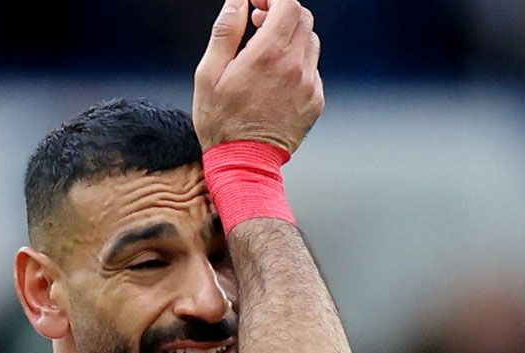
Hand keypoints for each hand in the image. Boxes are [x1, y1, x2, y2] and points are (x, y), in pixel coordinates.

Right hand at [193, 0, 323, 152]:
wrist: (243, 163)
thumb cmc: (220, 120)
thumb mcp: (209, 73)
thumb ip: (226, 31)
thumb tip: (237, 0)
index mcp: (268, 55)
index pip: (288, 4)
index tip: (257, 1)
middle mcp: (295, 67)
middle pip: (303, 18)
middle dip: (282, 12)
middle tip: (258, 21)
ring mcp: (309, 85)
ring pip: (311, 42)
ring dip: (291, 37)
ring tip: (266, 51)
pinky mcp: (315, 102)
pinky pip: (313, 69)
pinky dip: (297, 63)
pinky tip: (276, 78)